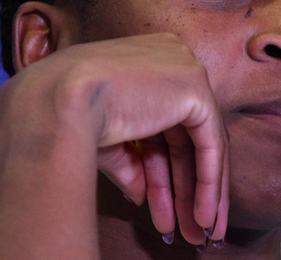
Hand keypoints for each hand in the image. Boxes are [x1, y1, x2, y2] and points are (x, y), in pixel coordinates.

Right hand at [0, 33, 228, 256]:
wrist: (58, 101)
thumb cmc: (67, 115)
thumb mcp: (106, 141)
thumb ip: (131, 163)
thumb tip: (141, 193)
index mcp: (149, 63)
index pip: (166, 126)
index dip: (167, 171)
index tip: (168, 206)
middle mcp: (172, 62)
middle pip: (186, 139)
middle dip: (187, 188)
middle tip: (192, 227)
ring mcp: (187, 70)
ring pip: (202, 144)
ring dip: (198, 193)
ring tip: (197, 231)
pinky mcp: (196, 88)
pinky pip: (210, 144)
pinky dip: (208, 182)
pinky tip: (204, 215)